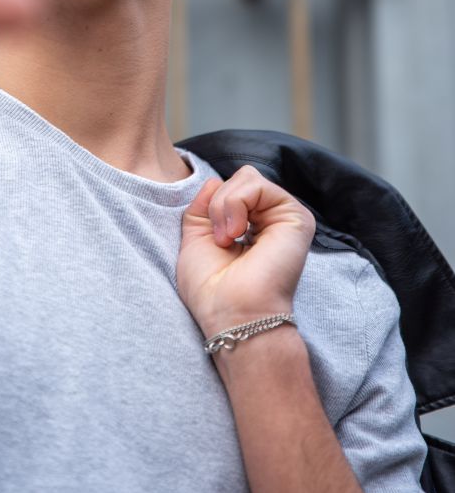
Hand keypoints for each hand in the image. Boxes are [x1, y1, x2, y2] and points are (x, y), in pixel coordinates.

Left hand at [177, 167, 314, 338]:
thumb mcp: (195, 237)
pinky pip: (256, 184)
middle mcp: (272, 220)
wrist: (231, 315)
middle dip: (217, 203)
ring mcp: (285, 217)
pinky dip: (235, 203)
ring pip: (246, 178)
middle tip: (220, 240)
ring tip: (227, 239)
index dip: (211, 205)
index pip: (230, 188)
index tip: (212, 239)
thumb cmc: (212, 288)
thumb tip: (215, 180)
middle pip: (239, 179)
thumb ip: (203, 206)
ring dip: (223, 205)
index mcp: (252, 225)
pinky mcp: (296, 218)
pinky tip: (237, 233)